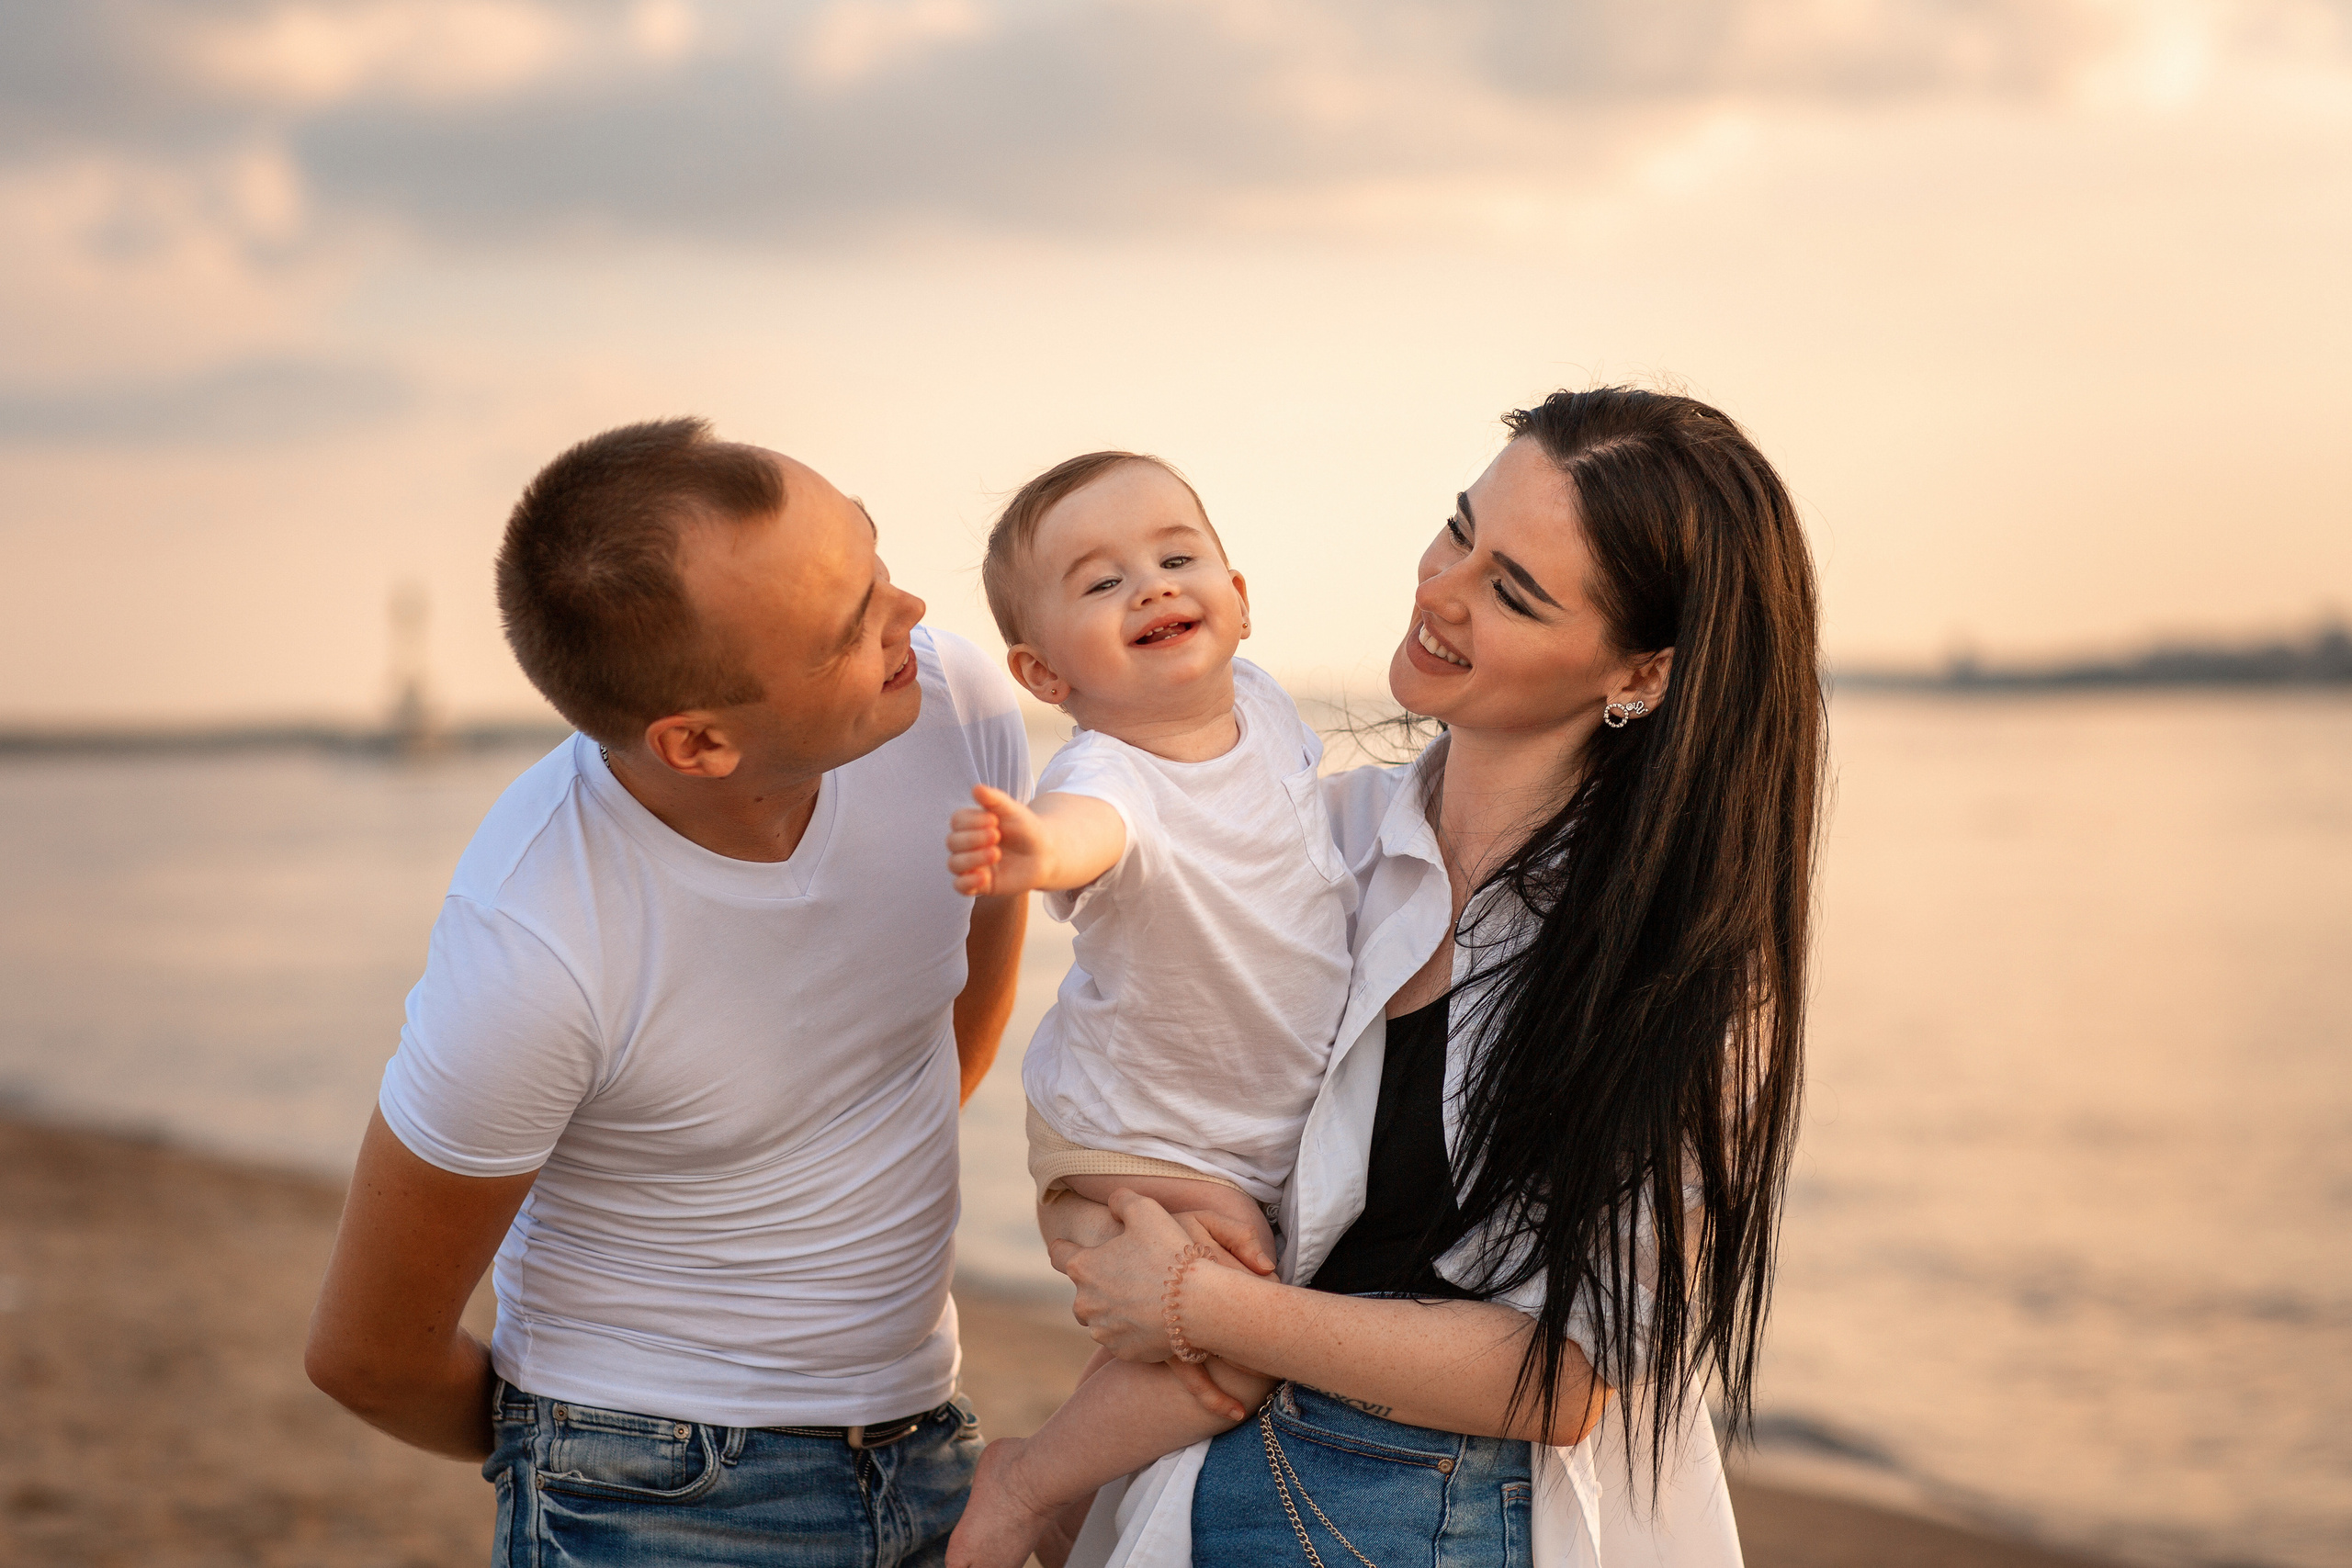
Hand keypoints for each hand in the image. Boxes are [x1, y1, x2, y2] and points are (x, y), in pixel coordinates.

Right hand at [947, 785, 1049, 896]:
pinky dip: (968, 882)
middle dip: (973, 839)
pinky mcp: (978, 884)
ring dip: (972, 859)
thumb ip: (995, 800)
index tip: (995, 820)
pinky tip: (985, 876)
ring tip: (996, 854)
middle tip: (997, 835)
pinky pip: (960, 886)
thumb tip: (976, 788)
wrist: (1045, 853)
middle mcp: (966, 845)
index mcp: (970, 824)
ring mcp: (971, 865)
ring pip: (954, 864)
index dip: (972, 821)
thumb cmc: (1026, 828)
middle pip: (952, 842)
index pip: (956, 821)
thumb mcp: (1013, 811)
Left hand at [1046, 1190, 1271, 1362]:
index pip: (1058, 1253)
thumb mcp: (1146, 1210)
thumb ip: (1122, 1200)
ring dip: (1114, 1308)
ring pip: (1101, 1317)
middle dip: (1098, 1282)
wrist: (1198, 1305)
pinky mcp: (1123, 1351)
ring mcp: (1103, 1331)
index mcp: (1083, 1268)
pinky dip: (1133, 1329)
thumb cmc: (1169, 1254)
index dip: (1064, 1246)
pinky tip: (1154, 1318)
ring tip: (1143, 1297)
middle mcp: (1085, 1303)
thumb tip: (1113, 1203)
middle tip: (1127, 1273)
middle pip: (1082, 1290)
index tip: (1067, 1245)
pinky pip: (1122, 1338)